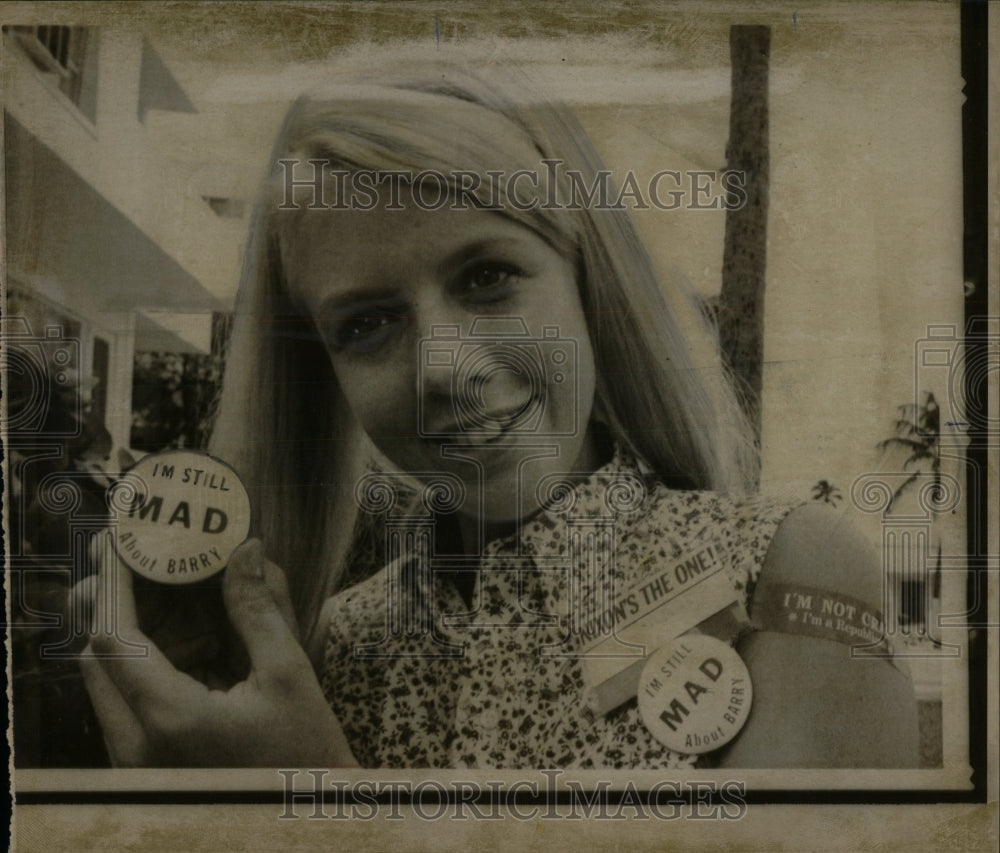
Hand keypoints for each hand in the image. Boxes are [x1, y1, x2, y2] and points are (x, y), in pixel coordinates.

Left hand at [79, 536, 357, 766]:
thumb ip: (258, 608)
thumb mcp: (290, 676)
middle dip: (120, 601)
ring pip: (108, 679)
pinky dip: (148, 664)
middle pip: (97, 656)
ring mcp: (135, 761)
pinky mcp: (144, 765)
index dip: (113, 581)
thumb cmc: (305, 756)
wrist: (305, 823)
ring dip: (137, 633)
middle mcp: (135, 746)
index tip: (121, 539)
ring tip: (187, 603)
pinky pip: (125, 702)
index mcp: (169, 720)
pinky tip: (195, 644)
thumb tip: (244, 549)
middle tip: (150, 561)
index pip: (113, 636)